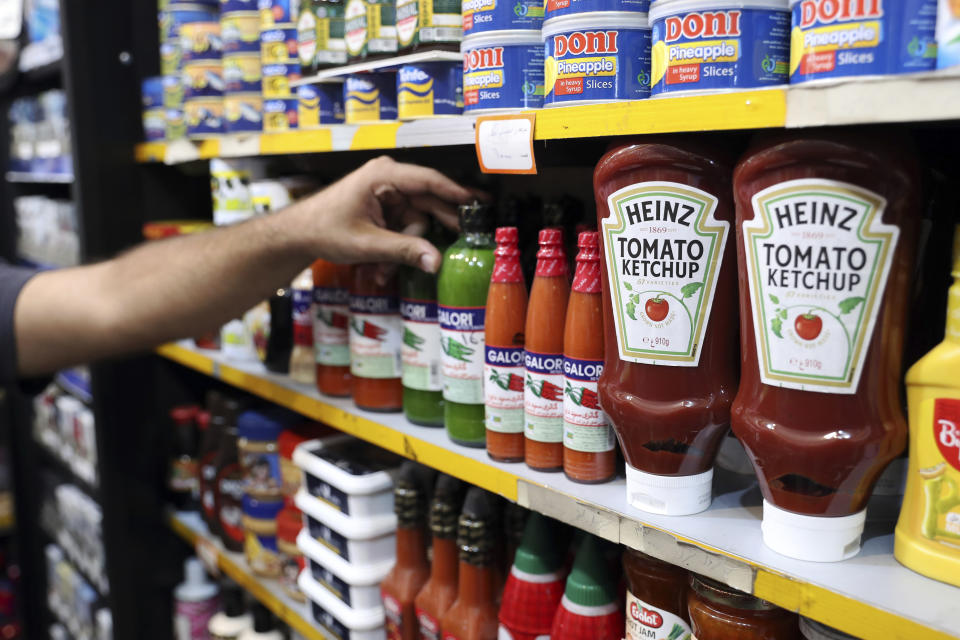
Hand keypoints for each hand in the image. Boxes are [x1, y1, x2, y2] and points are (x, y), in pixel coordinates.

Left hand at [294, 156, 474, 274]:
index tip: (479, 202)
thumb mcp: (367, 244)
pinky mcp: (382, 209)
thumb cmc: (323, 229)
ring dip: (404, 248)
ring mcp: (385, 194)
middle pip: (426, 204)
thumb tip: (436, 261)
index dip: (456, 193)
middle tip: (457, 243)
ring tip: (384, 271)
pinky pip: (401, 228)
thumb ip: (404, 251)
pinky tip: (380, 268)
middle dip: (424, 235)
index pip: (429, 181)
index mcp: (384, 176)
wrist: (297, 234)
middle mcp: (388, 180)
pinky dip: (394, 248)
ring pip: (414, 222)